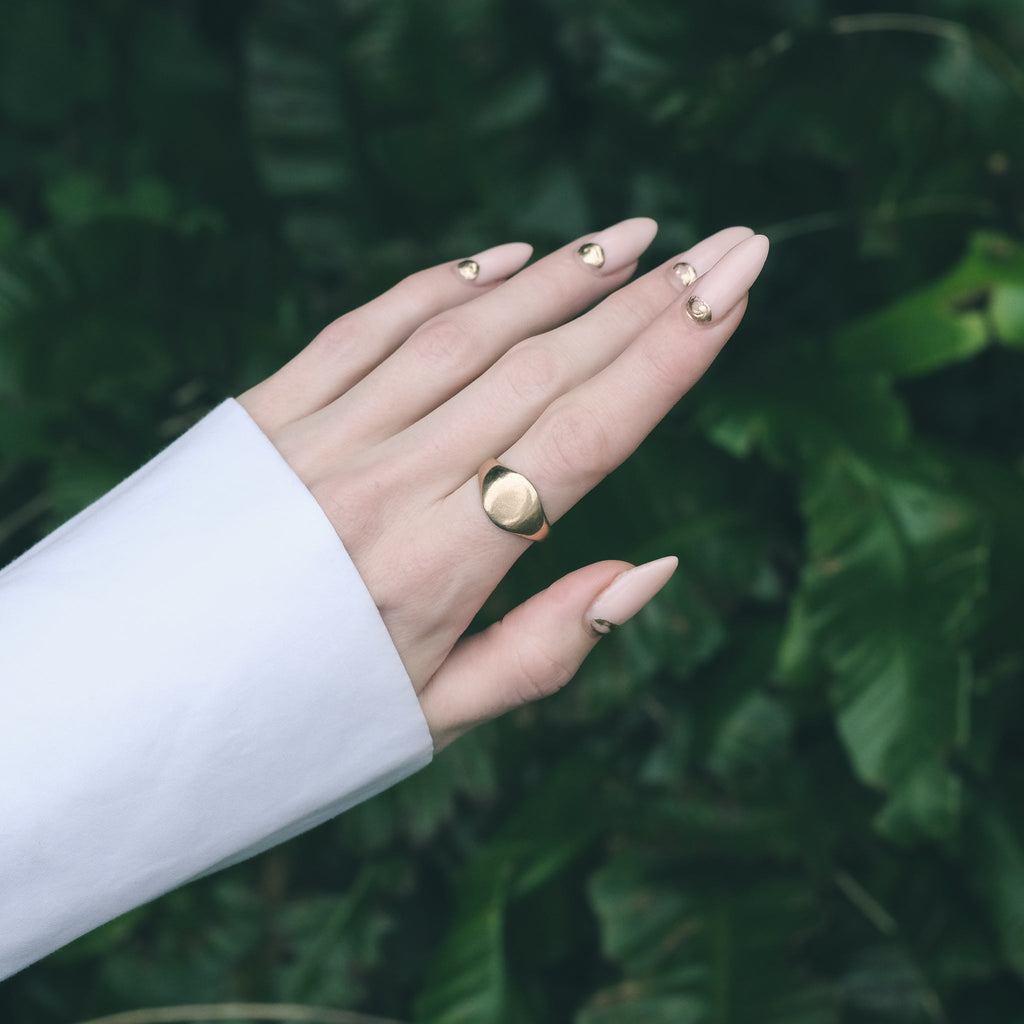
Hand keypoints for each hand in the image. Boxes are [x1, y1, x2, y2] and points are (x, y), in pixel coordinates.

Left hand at [238, 219, 768, 749]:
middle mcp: (387, 485)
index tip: (735, 294)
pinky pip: (369, 328)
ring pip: (464, 333)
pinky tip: (508, 258)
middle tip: (727, 247)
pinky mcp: (270, 413)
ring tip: (636, 242)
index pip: (584, 439)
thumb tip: (653, 570)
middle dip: (646, 303)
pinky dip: (444, 284)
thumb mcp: (438, 713)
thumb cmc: (308, 716)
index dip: (668, 360)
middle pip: (541, 370)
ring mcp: (324, 438)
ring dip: (560, 279)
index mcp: (439, 567)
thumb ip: (548, 646)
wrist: (146, 695)